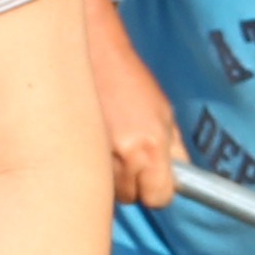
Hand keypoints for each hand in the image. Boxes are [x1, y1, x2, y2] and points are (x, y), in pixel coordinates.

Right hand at [94, 29, 182, 209]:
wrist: (91, 56)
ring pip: (109, 191)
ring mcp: (96, 156)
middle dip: (134, 182)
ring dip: (112, 176)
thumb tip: (182, 177)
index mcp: (150, 147)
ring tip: (109, 144)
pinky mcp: (72, 152)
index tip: (155, 181)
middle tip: (129, 153)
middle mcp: (124, 156)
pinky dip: (93, 167)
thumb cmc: (129, 80)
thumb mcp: (163, 112)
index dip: (158, 190)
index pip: (159, 198)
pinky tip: (93, 143)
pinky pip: (90, 176)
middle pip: (132, 198)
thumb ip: (174, 150)